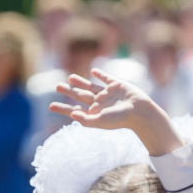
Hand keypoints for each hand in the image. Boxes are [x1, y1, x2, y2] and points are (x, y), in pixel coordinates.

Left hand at [49, 69, 182, 155]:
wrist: (141, 111)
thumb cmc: (121, 119)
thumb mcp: (101, 121)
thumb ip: (86, 120)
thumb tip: (72, 114)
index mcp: (94, 112)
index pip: (75, 110)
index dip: (63, 108)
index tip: (50, 106)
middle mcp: (100, 103)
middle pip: (80, 96)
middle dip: (69, 91)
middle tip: (57, 86)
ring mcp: (109, 94)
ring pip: (91, 86)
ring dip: (81, 82)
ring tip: (70, 78)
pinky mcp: (118, 85)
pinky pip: (107, 79)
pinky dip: (100, 75)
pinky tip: (93, 71)